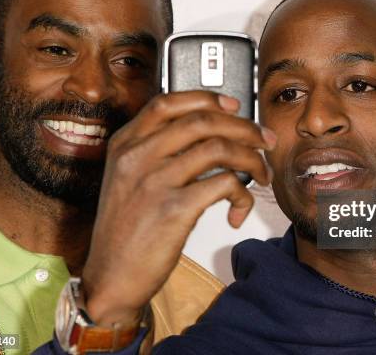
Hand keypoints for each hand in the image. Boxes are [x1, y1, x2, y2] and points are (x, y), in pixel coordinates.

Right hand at [81, 91, 274, 325]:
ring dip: (252, 160)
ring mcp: (154, 180)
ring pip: (220, 148)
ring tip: (262, 175)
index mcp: (125, 144)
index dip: (207, 98)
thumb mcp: (128, 180)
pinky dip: (242, 196)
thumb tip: (211, 137)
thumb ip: (158, 152)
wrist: (110, 277)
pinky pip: (225, 185)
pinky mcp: (173, 209)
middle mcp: (137, 156)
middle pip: (203, 120)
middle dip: (245, 127)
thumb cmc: (125, 231)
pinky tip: (238, 211)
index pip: (168, 102)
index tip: (234, 106)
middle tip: (265, 141)